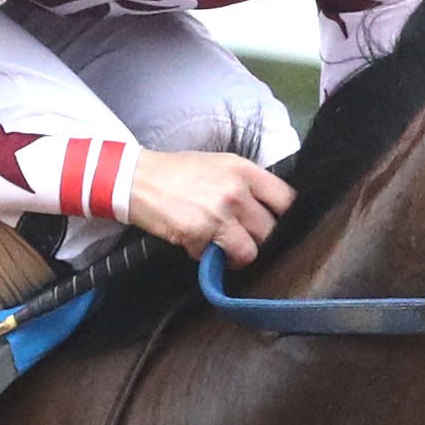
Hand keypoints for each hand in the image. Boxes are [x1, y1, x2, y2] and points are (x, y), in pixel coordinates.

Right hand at [124, 149, 294, 263]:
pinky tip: (196, 244)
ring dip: (237, 255)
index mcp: (245, 170)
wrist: (138, 180)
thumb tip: (268, 212)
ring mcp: (220, 213)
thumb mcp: (220, 166)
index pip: (286, 200)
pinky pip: (219, 258)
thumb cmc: (178, 173)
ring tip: (222, 248)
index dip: (286, 219)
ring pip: (250, 251)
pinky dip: (209, 257)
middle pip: (271, 230)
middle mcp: (237, 190)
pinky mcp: (201, 233)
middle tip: (241, 239)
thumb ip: (247, 185)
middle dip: (258, 240)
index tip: (277, 227)